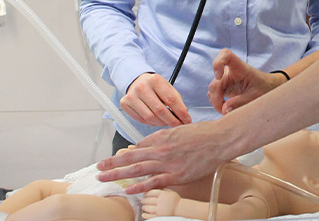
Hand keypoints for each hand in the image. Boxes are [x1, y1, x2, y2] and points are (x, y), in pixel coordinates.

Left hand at [97, 120, 232, 193]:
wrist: (220, 139)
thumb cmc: (204, 134)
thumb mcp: (181, 129)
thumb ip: (167, 136)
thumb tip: (156, 142)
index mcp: (162, 136)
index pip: (138, 147)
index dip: (126, 154)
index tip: (116, 159)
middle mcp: (161, 149)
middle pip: (131, 157)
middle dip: (112, 163)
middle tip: (99, 168)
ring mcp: (167, 163)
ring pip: (137, 169)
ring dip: (117, 174)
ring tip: (103, 178)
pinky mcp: (176, 175)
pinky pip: (153, 182)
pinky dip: (139, 186)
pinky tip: (127, 189)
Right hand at [121, 73, 191, 126]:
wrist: (137, 81)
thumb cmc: (155, 86)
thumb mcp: (167, 87)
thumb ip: (176, 100)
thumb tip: (184, 115)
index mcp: (155, 80)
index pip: (170, 99)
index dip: (180, 112)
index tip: (187, 120)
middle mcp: (142, 87)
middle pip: (159, 110)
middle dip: (172, 121)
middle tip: (179, 125)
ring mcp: (132, 96)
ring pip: (150, 117)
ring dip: (162, 123)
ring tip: (169, 124)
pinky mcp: (125, 104)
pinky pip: (141, 120)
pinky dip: (152, 123)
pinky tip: (158, 121)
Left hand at [141, 189, 181, 217]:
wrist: (181, 209)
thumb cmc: (176, 201)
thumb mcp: (170, 192)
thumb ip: (162, 189)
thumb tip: (154, 186)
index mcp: (163, 194)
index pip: (151, 192)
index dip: (146, 193)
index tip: (145, 194)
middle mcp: (160, 201)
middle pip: (148, 200)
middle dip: (144, 200)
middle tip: (143, 200)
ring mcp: (159, 209)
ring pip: (147, 208)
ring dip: (144, 207)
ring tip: (144, 206)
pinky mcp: (158, 216)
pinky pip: (148, 215)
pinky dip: (145, 214)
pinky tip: (144, 213)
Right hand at [208, 49, 284, 114]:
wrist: (268, 88)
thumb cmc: (264, 88)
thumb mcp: (255, 96)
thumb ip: (240, 102)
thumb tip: (223, 109)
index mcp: (240, 68)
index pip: (226, 55)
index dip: (218, 62)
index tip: (218, 77)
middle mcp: (230, 71)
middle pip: (215, 81)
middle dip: (216, 98)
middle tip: (224, 110)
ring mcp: (226, 79)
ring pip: (213, 89)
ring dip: (216, 101)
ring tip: (226, 111)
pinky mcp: (224, 87)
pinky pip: (214, 94)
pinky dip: (217, 102)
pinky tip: (225, 108)